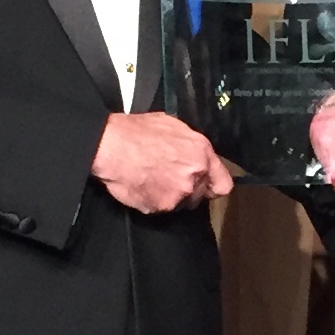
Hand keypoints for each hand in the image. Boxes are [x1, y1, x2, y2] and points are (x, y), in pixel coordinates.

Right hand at [93, 111, 233, 212]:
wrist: (111, 146)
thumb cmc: (136, 131)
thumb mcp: (172, 126)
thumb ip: (191, 145)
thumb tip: (195, 154)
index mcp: (201, 153)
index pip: (223, 184)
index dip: (213, 186)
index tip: (206, 186)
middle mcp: (194, 176)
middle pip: (200, 195)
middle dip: (187, 189)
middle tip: (168, 178)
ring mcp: (178, 194)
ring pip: (181, 204)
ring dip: (171, 196)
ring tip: (153, 180)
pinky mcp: (160, 207)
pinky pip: (160, 209)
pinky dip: (152, 201)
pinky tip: (142, 185)